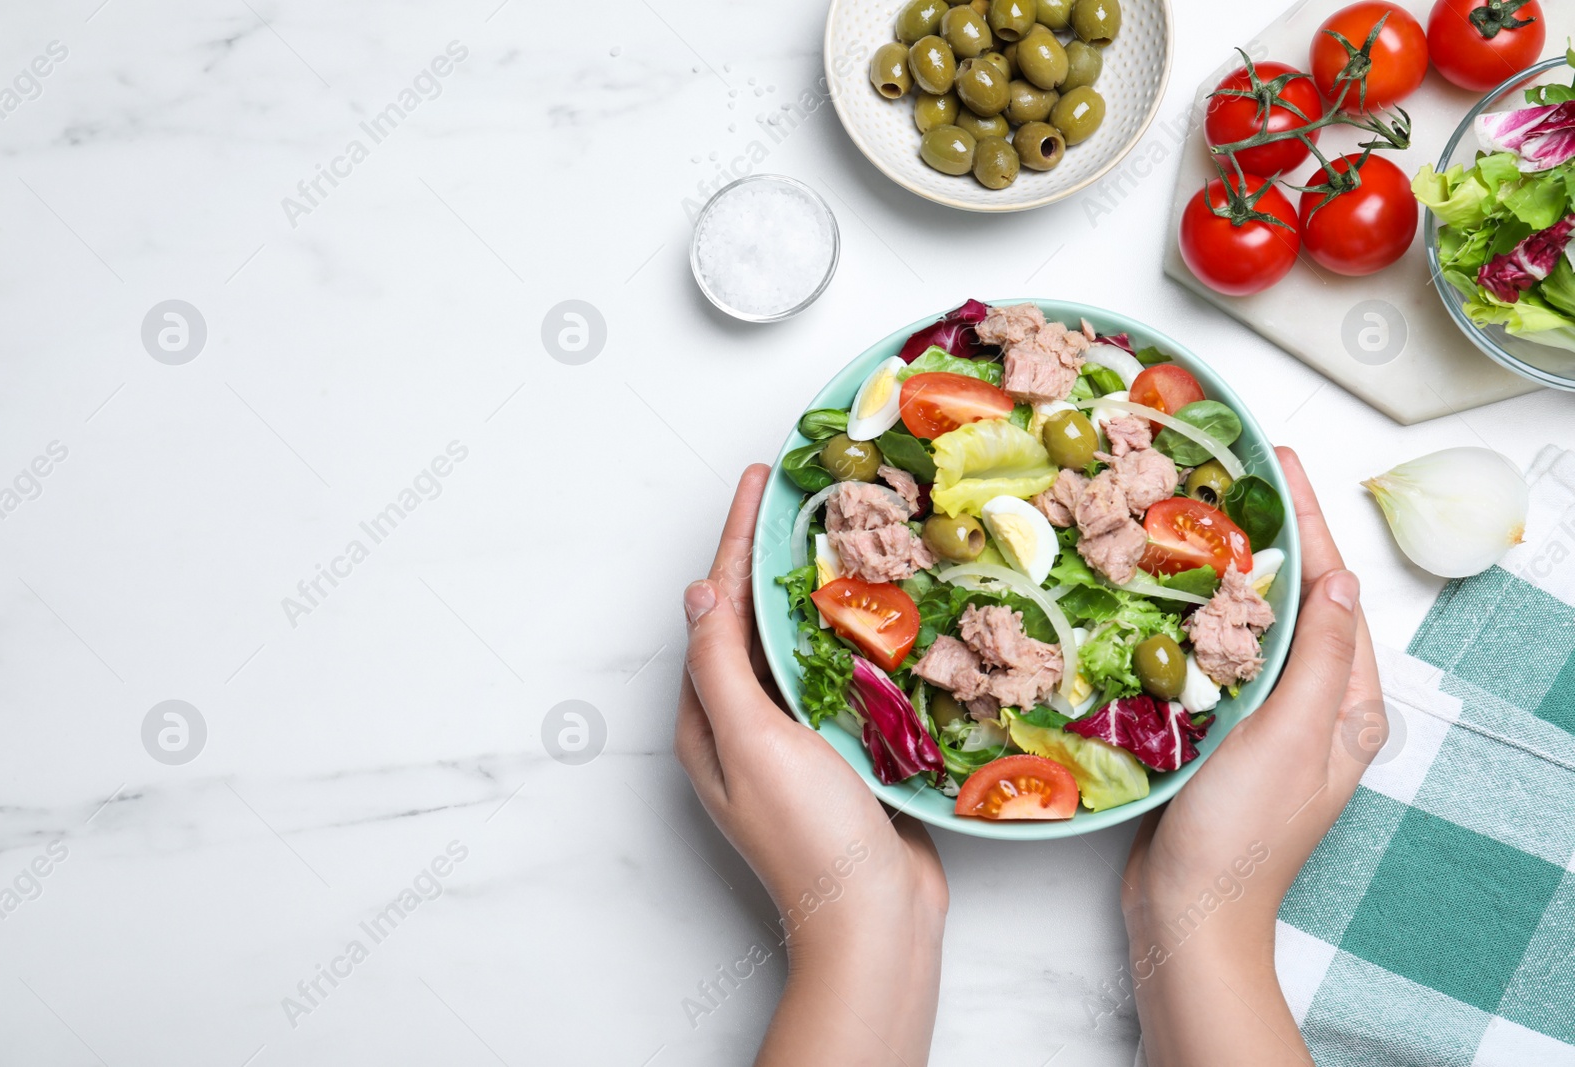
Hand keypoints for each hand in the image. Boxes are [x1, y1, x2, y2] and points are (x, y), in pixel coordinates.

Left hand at [676, 464, 946, 1066]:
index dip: (736, 540)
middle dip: (774, 556)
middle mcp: (744, 725)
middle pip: (754, 620)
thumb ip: (722, 666)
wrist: (875, 921)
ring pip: (800, 645)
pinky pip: (842, 676)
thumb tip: (700, 590)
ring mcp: (793, 740)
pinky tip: (883, 608)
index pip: (717, 608)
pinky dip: (856, 635)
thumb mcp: (752, 741)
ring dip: (817, 590)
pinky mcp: (842, 752)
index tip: (760, 479)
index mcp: (708, 719)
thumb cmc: (809, 836)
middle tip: (805, 495)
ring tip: (845, 532)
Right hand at [1122, 447, 1382, 1066]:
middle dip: (1267, 535)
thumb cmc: (1243, 833)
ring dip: (1227, 569)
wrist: (1187, 910)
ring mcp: (1265, 719)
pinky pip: (1213, 655)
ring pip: (1251, 623)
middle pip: (1295, 598)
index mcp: (1348, 704)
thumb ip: (1319, 658)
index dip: (1306, 522)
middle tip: (1230, 473)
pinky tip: (1164, 590)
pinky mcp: (1218, 730)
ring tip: (1193, 514)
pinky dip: (1194, 615)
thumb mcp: (1292, 737)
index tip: (1277, 463)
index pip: (1331, 591)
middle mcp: (1313, 705)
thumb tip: (1338, 580)